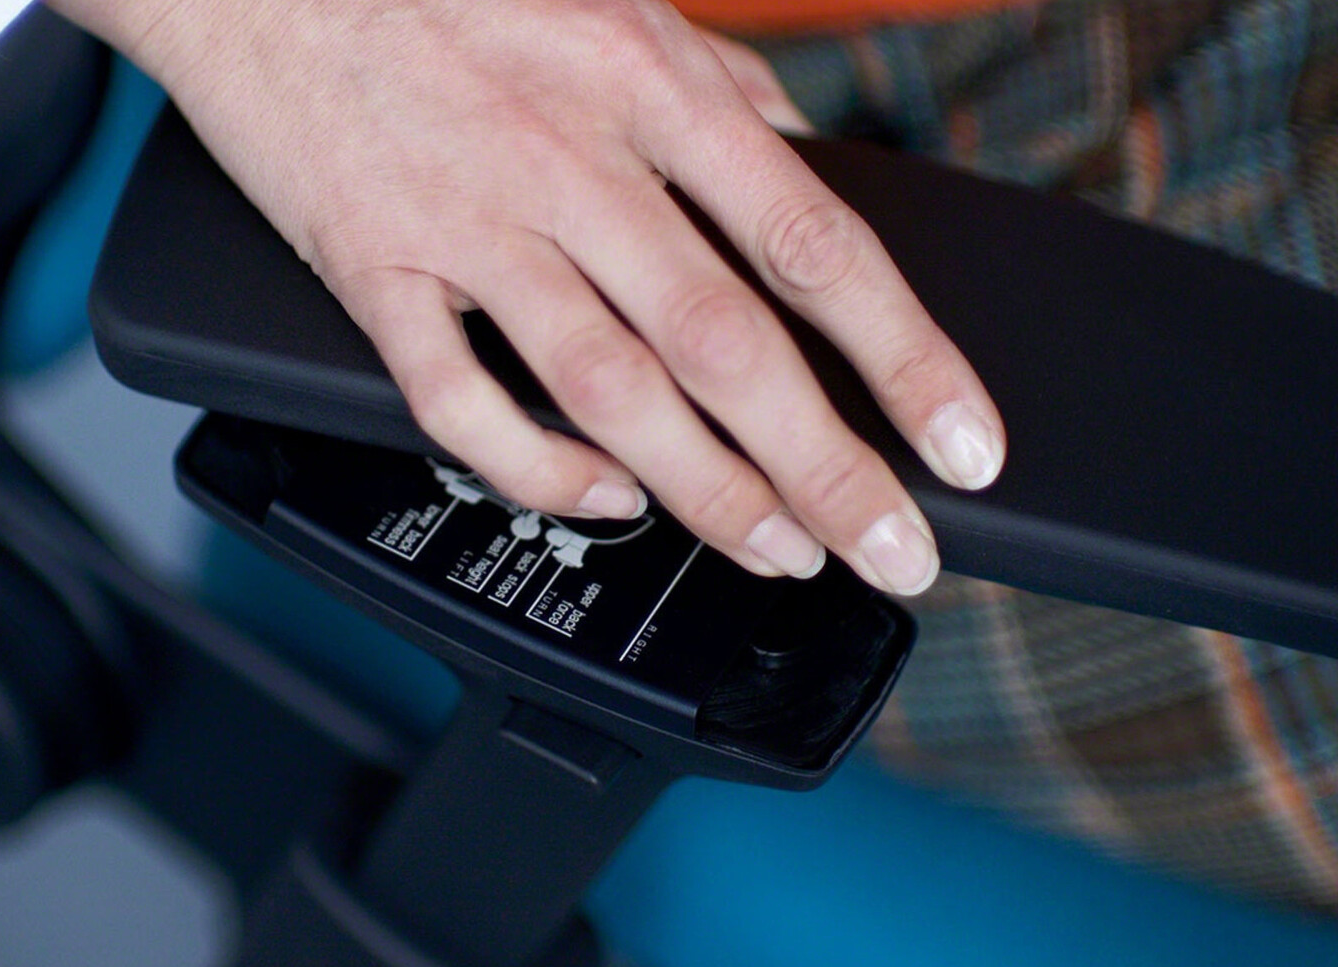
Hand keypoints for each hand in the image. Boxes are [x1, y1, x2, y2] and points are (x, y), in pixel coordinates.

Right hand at [53, 0, 1004, 594]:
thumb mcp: (620, 3)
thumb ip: (724, 92)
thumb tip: (814, 172)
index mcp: (647, 83)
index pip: (809, 242)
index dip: (902, 356)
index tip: (964, 442)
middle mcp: (567, 158)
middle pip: (724, 341)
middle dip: (826, 465)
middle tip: (892, 550)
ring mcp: (466, 221)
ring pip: (607, 388)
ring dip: (706, 489)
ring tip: (780, 551)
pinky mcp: (373, 271)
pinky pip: (458, 399)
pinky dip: (538, 466)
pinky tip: (605, 498)